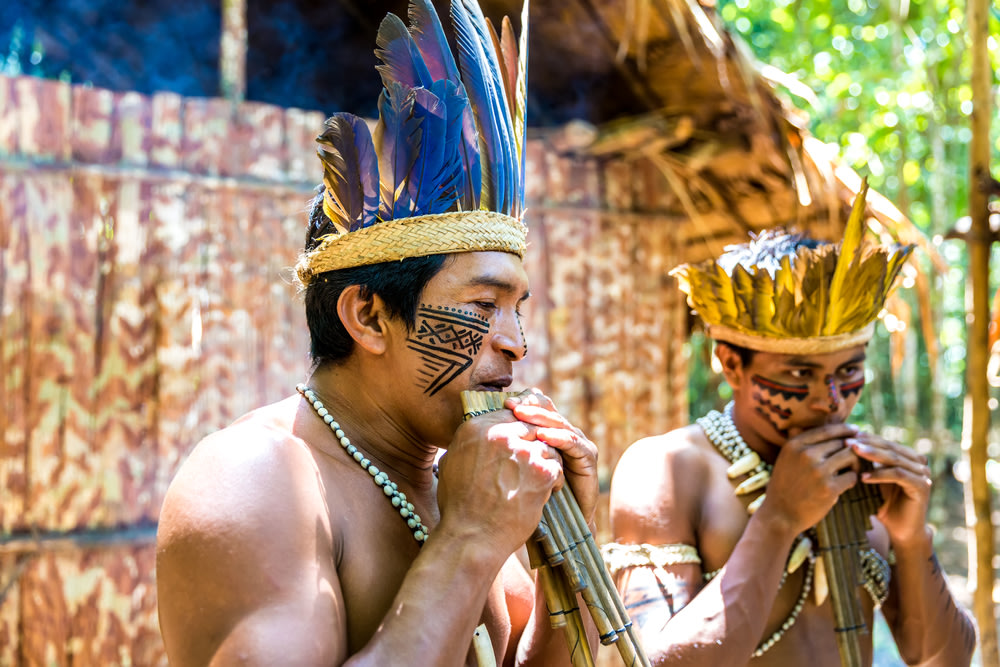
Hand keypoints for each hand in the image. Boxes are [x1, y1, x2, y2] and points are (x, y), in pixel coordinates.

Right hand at [436, 406, 562, 555]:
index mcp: (475, 428)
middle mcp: (500, 434)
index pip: (507, 414)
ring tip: (540, 478)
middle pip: (529, 427)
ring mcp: (522, 452)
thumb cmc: (457, 506)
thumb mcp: (451, 463)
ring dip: (545, 461)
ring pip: (546, 445)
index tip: (522, 441)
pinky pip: (556, 467)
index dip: (517, 427)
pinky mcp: (541, 471)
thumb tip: (477, 435)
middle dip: (533, 443)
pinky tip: (547, 491)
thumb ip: (468, 443)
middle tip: (535, 461)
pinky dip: (554, 480)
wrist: (470, 537)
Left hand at [505, 390, 599, 524]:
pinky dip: (557, 437)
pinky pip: (572, 442)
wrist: (558, 527)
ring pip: (558, 423)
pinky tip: (542, 436)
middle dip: (528, 407)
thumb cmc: (525, 500)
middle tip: (511, 404)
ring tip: (522, 415)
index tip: (503, 403)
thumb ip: (499, 450)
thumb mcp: (509, 470)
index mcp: (545, 433)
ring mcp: (577, 443)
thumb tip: (477, 428)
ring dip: (540, 418)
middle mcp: (562, 434)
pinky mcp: (587, 457)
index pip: (536, 409)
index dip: (521, 403)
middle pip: (547, 411)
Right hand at [762, 423, 858, 534]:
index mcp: (794, 445)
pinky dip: (852, 479)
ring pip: (850, 457)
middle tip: (855, 455)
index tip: (855, 431)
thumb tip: (816, 425)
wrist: (780, 515)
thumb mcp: (785, 459)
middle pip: (841, 442)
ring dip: (855, 463)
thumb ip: (800, 442)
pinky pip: (852, 476)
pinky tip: (847, 483)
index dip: (844, 429)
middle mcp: (806, 455)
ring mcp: (818, 472)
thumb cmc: (785, 485)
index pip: (827, 430)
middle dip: (851, 448)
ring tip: (852, 469)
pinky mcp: (829, 489)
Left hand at [848, 432, 931, 547]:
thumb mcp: (873, 479)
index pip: (885, 442)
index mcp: (907, 457)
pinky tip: (863, 477)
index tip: (845, 436)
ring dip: (872, 455)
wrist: (900, 531)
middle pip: (890, 447)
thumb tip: (845, 442)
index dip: (866, 438)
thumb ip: (867, 462)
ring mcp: (922, 474)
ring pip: (894, 459)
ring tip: (853, 452)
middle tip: (848, 441)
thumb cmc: (883, 504)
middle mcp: (918, 462)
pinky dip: (880, 474)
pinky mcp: (922, 486)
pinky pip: (898, 475)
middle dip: (867, 444)